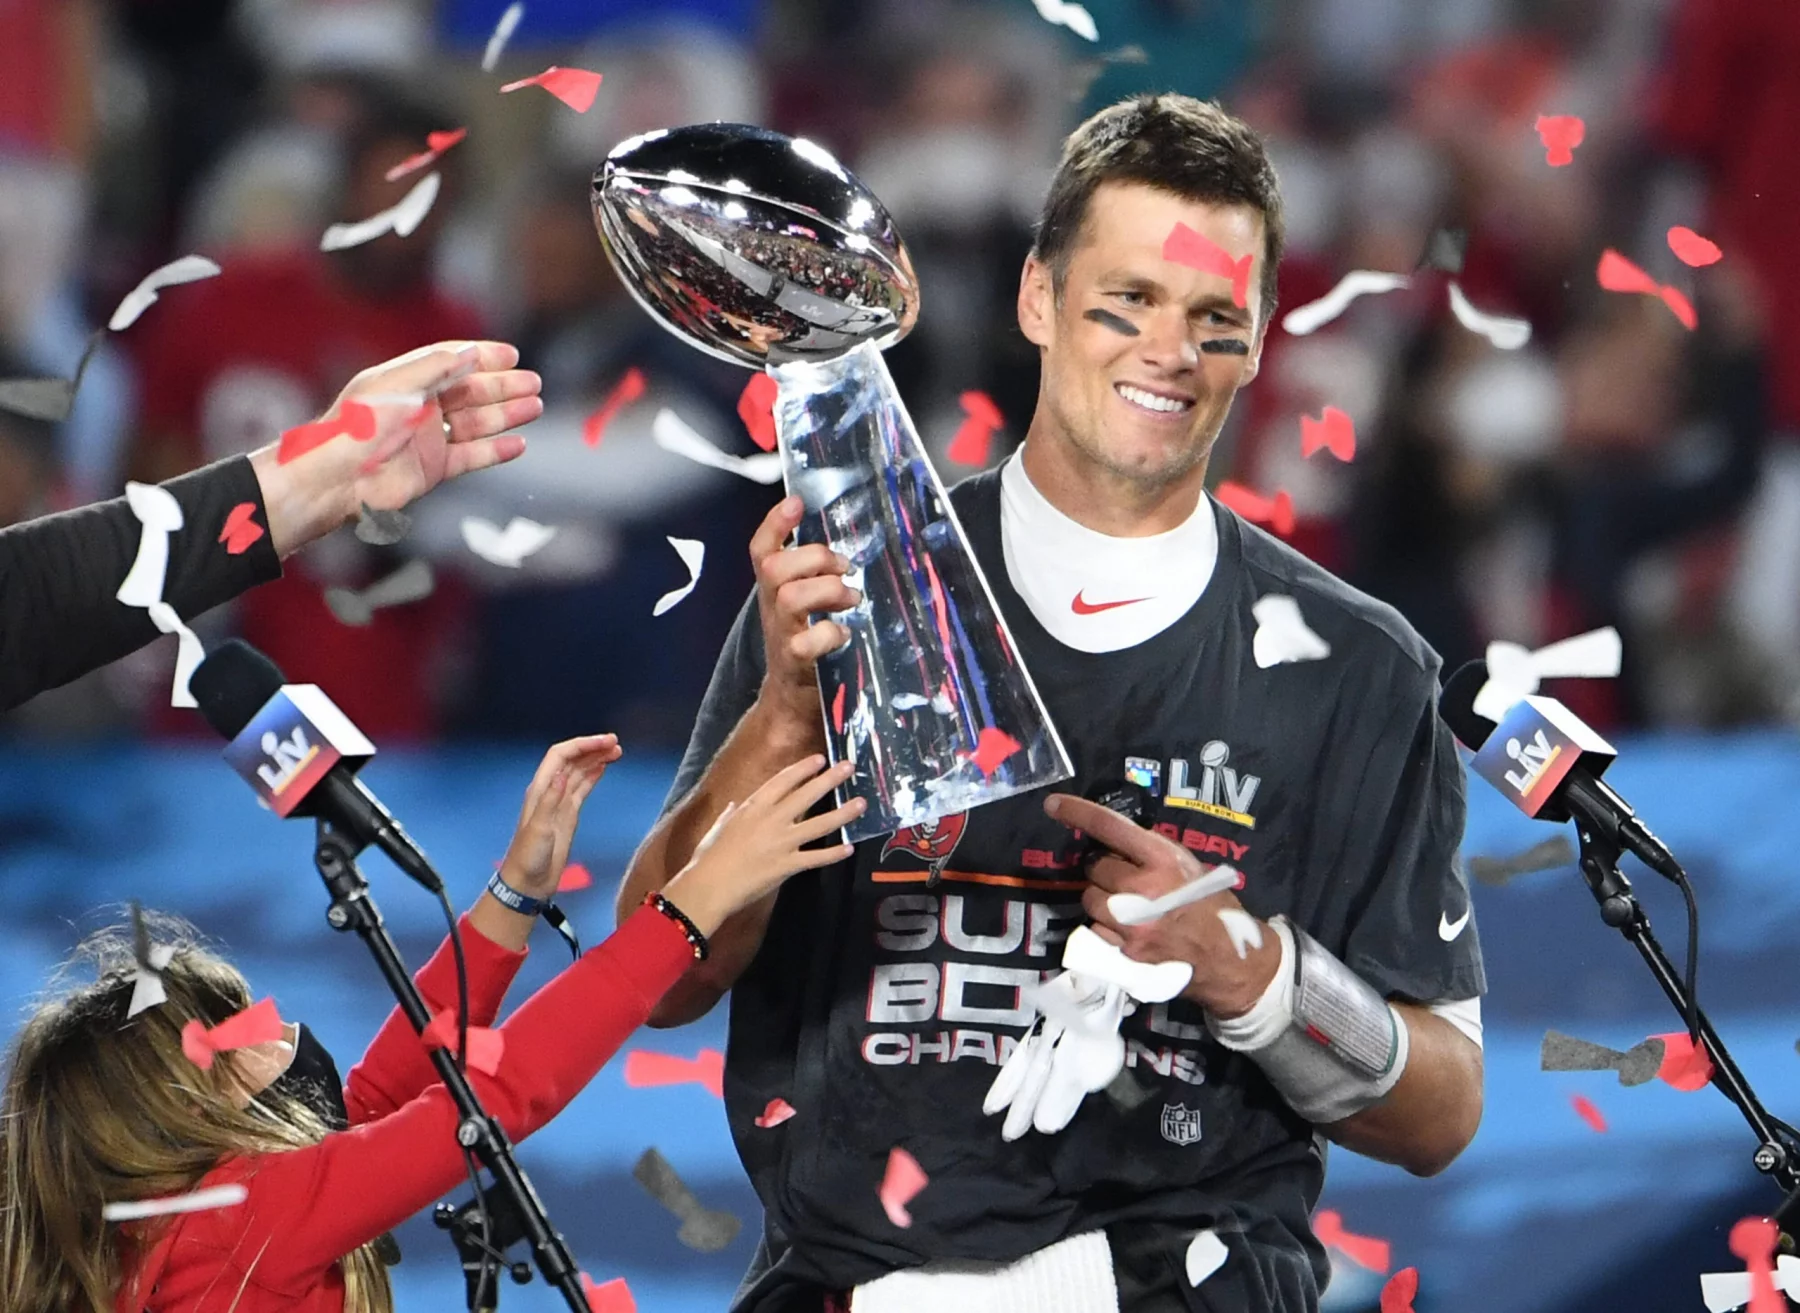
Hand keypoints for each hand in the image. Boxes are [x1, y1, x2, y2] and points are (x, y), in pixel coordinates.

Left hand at [346, 340, 542, 512]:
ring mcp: (428, 438)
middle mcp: (420, 407)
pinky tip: (518, 443)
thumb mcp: (396, 385)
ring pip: (477, 423)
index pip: (452, 361)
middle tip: (533, 383)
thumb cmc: (356, 427)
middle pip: (471, 391)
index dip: (483, 356)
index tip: (512, 355)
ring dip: (507, 414)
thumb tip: (472, 353)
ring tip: (534, 407)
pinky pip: (473, 456)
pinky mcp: (434, 468)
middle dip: (503, 386)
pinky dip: (496, 450)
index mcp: (407, 380)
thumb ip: (436, 367)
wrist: (338, 477)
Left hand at [497, 735, 621, 901]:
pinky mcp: (569, 814)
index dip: (582, 745)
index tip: (605, 741)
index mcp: (540, 789)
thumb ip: (550, 801)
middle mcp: (550, 790)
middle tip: (616, 743)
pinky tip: (604, 767)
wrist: (528, 882)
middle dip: (592, 748)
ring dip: (596, 759)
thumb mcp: (538, 829)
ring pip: (579, 772)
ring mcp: (560, 802)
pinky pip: (582, 787)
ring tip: (617, 751)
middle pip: (572, 760)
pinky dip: (594, 775)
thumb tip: (564, 773)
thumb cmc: (529, 857)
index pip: (560, 756)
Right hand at [662, 756, 861, 933]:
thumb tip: (736, 804)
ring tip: (861, 803)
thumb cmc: (709, 855)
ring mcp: (783, 842)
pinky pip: (816, 858)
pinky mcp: (788, 865)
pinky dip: (834, 854)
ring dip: (842, 813)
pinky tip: (849, 847)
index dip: (803, 768)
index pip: (783, 780)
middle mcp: (772, 819)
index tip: (820, 759)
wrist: (710, 884)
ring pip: (820, 824)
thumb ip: (732, 814)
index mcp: (754, 807)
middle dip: (830, 779)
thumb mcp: (719, 826)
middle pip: (807, 795)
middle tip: (849, 767)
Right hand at [748, 496, 860, 743]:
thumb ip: (817, 575)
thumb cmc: (809, 646)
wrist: (794, 704)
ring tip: (851, 599)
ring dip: (827, 591)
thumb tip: (853, 543)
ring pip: (790, 597)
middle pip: (775, 568)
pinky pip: (806, 643)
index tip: (796, 503)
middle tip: (845, 568)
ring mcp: (781, 636)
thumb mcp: (807, 606)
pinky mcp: (795, 664)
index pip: (762, 549)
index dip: (775, 523)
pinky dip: (830, 633)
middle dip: (814, 558)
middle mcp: (772, 609)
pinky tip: (845, 634)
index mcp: (775, 590)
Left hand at [1043, 794, 1279, 1017]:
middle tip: (1124, 878)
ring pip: (1090, 900)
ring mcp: (1131, 923)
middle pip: (1094, 868)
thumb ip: (1153, 854)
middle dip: (1103, 870)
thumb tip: (1116, 844)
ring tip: (1127, 905)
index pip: (1110, 828)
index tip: (1052, 803)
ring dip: (1102, 899)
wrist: (1230, 960)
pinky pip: (1098, 929)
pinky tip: (1130, 929)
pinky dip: (1107, 927)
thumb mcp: (1190, 867)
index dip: (1077, 812)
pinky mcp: (1125, 951)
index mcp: (1163, 860)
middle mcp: (1142, 889)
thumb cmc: (1213, 906)